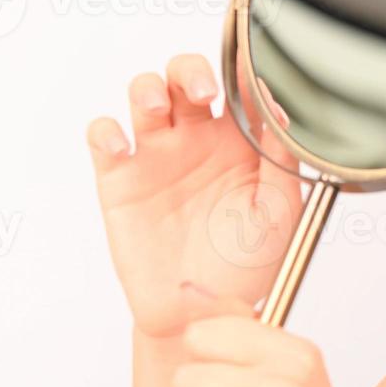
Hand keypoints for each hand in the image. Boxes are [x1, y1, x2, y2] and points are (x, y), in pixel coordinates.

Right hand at [86, 53, 303, 338]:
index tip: (246, 69)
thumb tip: (277, 109)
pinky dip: (106, 131)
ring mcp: (157, 157)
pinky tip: (121, 146)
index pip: (237, 89)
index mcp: (240, 144)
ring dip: (147, 87)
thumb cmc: (247, 267)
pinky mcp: (120, 180)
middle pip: (185, 76)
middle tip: (203, 92)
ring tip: (156, 105)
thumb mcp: (280, 214)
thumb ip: (282, 161)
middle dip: (190, 70)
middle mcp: (198, 141)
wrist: (204, 317)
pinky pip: (104, 137)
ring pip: (145, 94)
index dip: (240, 71)